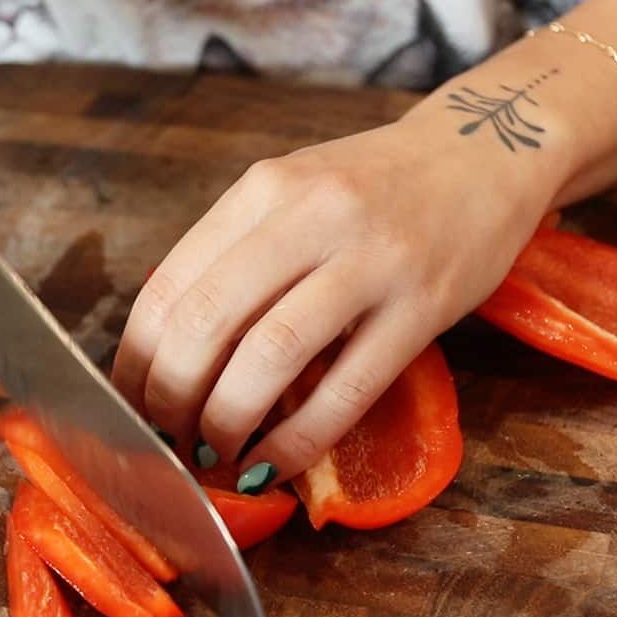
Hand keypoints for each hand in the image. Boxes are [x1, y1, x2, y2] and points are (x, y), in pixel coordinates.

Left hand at [112, 109, 564, 480]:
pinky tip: (275, 464)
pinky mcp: (422, 307)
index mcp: (263, 189)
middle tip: (169, 440)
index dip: (136, 365)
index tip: (130, 408)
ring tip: (215, 456)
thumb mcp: (295, 192)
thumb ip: (238, 253)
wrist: (486, 152)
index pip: (168, 287)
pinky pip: (346, 389)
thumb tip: (172, 355)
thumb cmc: (378, 186)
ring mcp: (370, 261)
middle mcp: (310, 216)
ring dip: (226, 424)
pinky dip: (298, 440)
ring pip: (269, 358)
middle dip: (170, 402)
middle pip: (205, 325)